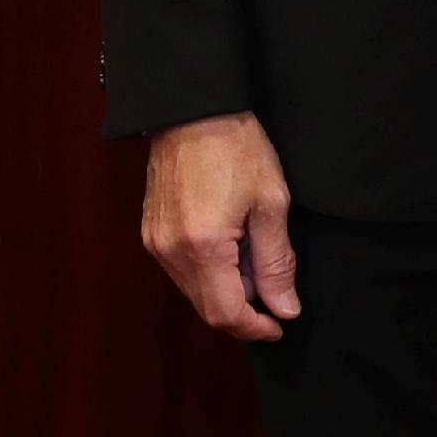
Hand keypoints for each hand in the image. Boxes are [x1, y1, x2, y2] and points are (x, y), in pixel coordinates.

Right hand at [143, 112, 299, 341]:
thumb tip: (285, 308)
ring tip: (254, 256)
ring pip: (194, 292)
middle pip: (208, 309)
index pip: (226, 314)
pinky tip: (231, 245)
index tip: (280, 324)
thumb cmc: (235, 146)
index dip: (256, 328)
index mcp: (203, 247)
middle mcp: (171, 252)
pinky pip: (182, 271)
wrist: (193, 109)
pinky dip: (209, 272)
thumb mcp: (271, 202)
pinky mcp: (151, 232)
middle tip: (275, 291)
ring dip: (227, 290)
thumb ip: (277, 262)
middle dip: (244, 310)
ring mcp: (156, 243)